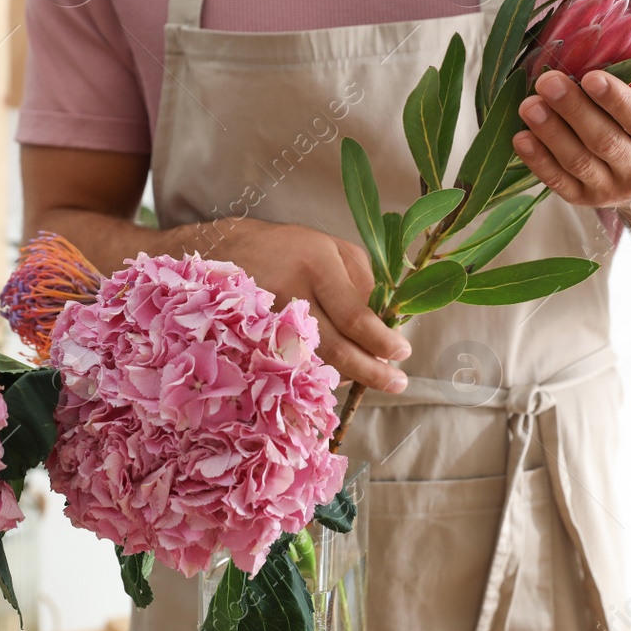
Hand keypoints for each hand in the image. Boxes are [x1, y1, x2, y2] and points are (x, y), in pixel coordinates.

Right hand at [220, 218, 409, 392]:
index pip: (355, 317)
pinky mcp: (257, 341)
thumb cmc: (293, 248)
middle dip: (372, 371)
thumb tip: (385, 327)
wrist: (227, 250)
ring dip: (350, 375)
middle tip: (397, 382)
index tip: (403, 352)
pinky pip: (298, 367)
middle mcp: (293, 295)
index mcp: (317, 267)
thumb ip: (365, 284)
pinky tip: (339, 368)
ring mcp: (271, 322)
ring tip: (370, 372)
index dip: (382, 341)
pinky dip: (323, 372)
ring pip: (318, 365)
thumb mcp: (336, 250)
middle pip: (337, 349)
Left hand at [512, 69, 630, 224]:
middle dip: (573, 110)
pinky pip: (561, 183)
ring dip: (550, 134)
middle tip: (548, 81)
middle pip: (604, 141)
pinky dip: (538, 163)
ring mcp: (613, 189)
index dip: (616, 101)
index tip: (591, 77)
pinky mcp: (589, 200)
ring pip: (579, 162)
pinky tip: (520, 138)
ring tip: (528, 105)